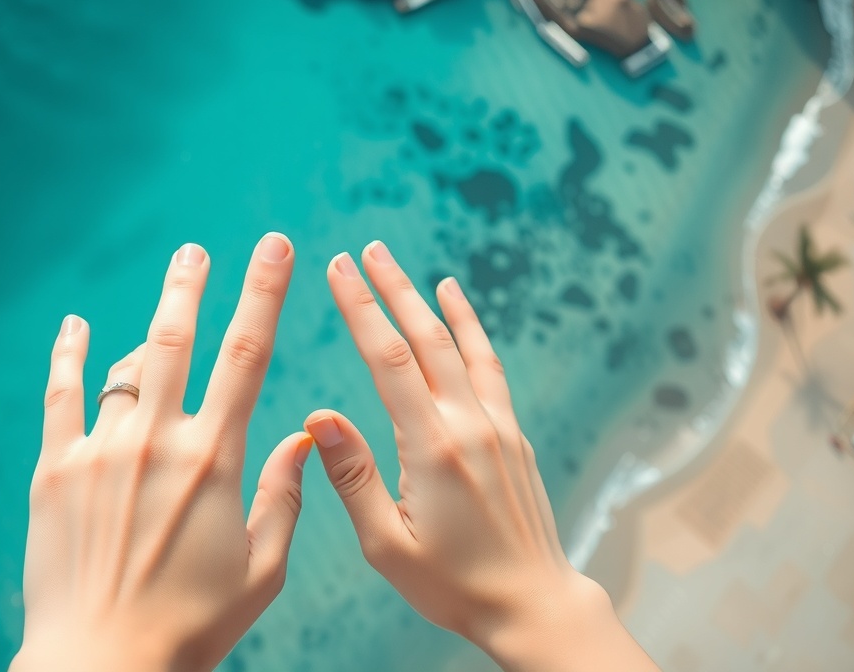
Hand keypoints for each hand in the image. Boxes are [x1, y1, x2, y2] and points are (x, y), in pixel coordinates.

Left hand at [13, 234, 312, 671]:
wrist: (101, 664)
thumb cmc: (190, 626)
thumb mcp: (262, 570)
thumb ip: (284, 497)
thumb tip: (300, 438)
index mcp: (214, 460)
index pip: (247, 355)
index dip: (264, 293)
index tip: (275, 248)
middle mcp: (157, 441)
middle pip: (177, 340)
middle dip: (192, 286)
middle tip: (198, 249)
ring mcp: (101, 451)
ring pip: (126, 365)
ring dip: (148, 322)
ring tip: (167, 293)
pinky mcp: (56, 470)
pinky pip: (62, 395)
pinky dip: (70, 355)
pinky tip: (76, 324)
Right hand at [305, 241, 657, 671]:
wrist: (532, 604)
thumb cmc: (452, 585)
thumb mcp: (387, 545)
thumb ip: (353, 478)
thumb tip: (321, 417)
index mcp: (432, 449)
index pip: (389, 361)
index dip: (361, 309)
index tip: (339, 269)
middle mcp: (469, 427)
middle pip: (426, 340)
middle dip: (392, 290)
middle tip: (366, 250)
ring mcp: (497, 427)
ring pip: (462, 347)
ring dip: (430, 301)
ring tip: (406, 266)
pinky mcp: (514, 436)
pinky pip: (490, 368)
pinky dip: (473, 331)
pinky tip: (459, 307)